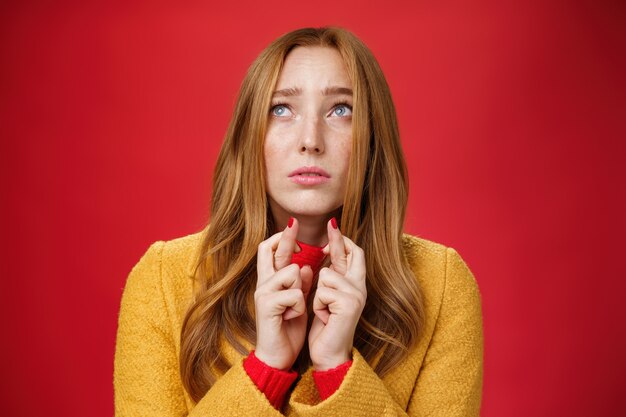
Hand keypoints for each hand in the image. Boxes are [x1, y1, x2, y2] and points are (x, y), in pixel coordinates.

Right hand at [254, 218, 312, 370]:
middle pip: (269, 249)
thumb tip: (303, 265)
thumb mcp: (298, 303)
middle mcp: (263, 283)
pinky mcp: (266, 305)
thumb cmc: (287, 329)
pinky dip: (300, 307)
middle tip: (294, 223)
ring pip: (291, 272)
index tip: (294, 225)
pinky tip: (291, 318)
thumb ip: (299, 284)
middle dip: (285, 236)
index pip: (272, 251)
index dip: (283, 237)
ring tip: (295, 309)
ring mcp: (262, 293)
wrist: (277, 356)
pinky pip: (294, 294)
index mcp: (271, 282)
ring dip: (301, 290)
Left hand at [308, 218, 366, 370]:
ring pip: (326, 274)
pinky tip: (324, 317)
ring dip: (317, 293)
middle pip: (351, 254)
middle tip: (331, 223)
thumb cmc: (326, 327)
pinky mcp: (349, 304)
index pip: (353, 254)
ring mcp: (357, 295)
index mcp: (355, 285)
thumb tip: (325, 253)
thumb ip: (330, 277)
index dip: (342, 240)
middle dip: (338, 239)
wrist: (329, 354)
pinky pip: (323, 290)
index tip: (332, 226)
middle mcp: (360, 288)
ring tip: (323, 310)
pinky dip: (317, 304)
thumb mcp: (327, 297)